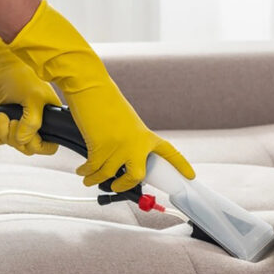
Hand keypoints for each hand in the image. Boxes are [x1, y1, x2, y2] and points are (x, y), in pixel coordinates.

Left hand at [0, 2, 60, 154]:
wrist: (3, 66)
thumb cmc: (23, 75)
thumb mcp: (32, 98)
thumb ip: (32, 122)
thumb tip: (24, 141)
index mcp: (50, 119)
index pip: (49, 146)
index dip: (38, 145)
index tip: (28, 133)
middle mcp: (37, 124)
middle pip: (29, 148)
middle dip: (17, 137)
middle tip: (13, 120)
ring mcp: (21, 124)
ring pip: (13, 144)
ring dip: (3, 133)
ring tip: (1, 115)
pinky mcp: (6, 123)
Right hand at [8, 0, 194, 191]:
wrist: (90, 86)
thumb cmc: (105, 101)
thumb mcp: (125, 122)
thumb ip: (130, 140)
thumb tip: (122, 159)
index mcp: (145, 135)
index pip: (169, 152)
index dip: (181, 166)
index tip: (191, 176)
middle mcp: (136, 143)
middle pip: (137, 176)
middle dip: (124, 185)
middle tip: (116, 187)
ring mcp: (119, 146)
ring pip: (108, 175)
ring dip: (96, 180)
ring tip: (89, 179)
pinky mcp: (100, 148)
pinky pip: (93, 169)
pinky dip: (86, 173)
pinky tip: (83, 171)